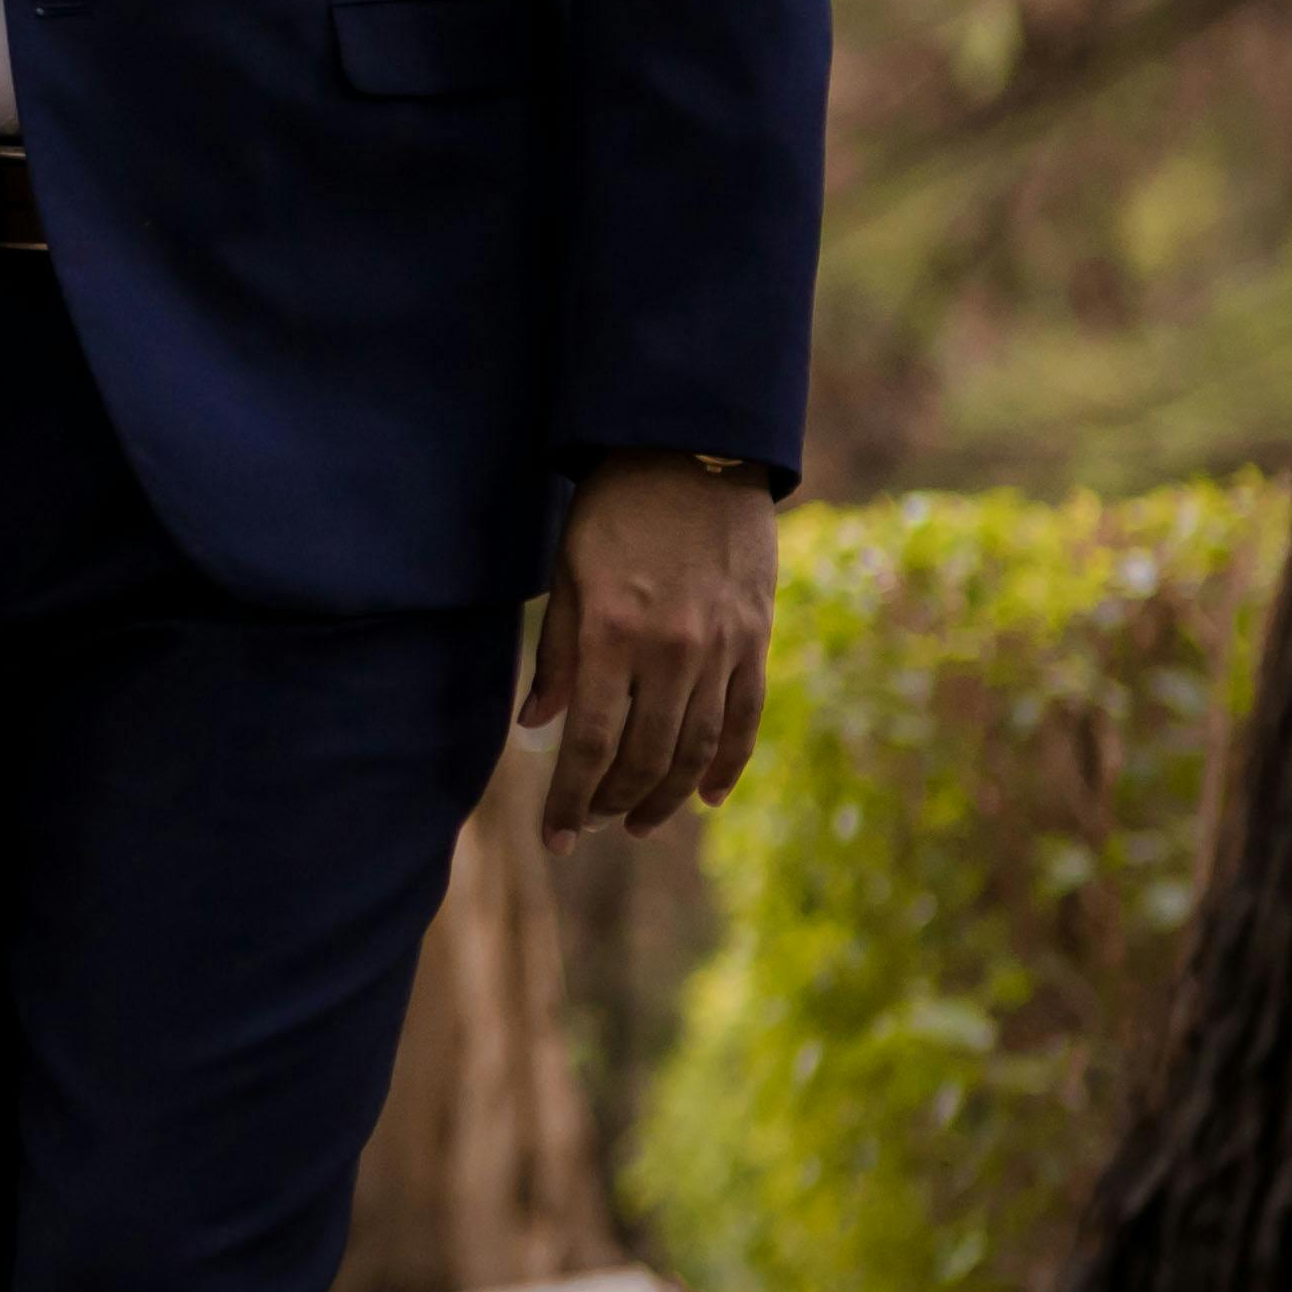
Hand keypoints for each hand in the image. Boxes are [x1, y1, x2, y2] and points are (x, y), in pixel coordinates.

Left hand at [523, 454, 776, 849]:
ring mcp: (721, 648)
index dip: (571, 799)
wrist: (692, 452)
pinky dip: (727, 765)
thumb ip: (556, 653)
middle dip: (614, 803)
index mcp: (611, 633)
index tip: (557, 839)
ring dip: (665, 796)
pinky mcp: (756, 639)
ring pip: (695, 749)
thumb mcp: (568, 573)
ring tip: (640, 823)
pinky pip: (745, 719)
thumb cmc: (614, 510)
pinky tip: (706, 796)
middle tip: (594, 825)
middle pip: (644, 756)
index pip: (588, 742)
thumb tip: (536, 725)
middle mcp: (669, 650)